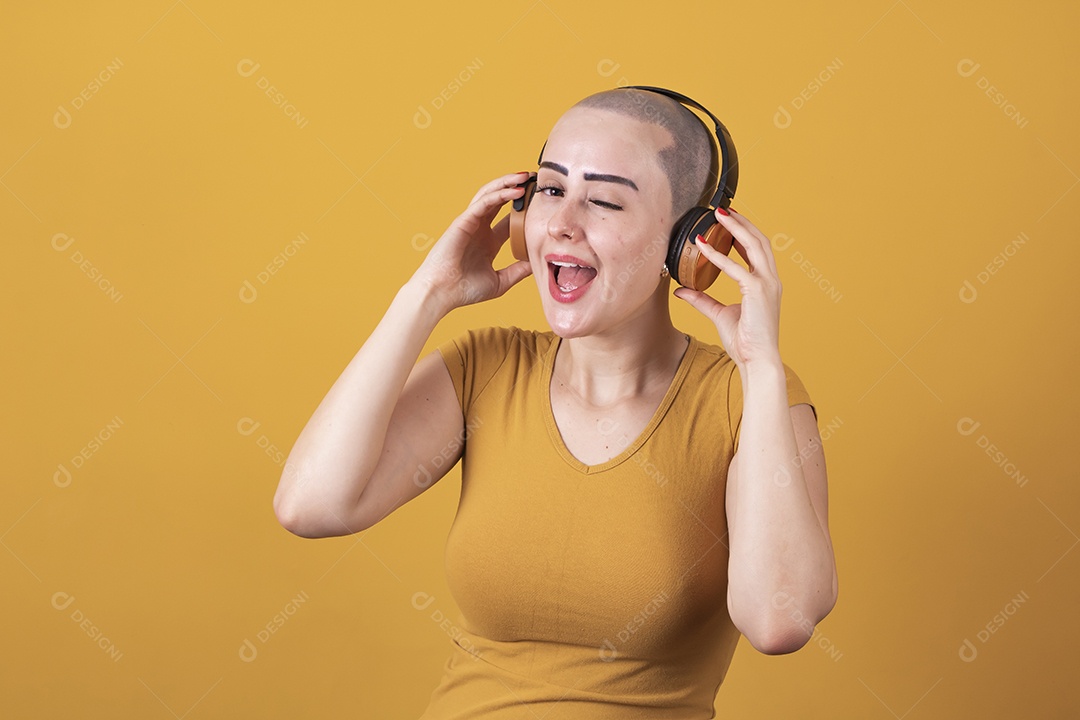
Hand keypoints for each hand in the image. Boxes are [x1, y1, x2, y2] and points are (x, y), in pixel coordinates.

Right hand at [411, 172, 533, 314]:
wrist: (442, 293)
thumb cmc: (465, 290)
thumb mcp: (500, 281)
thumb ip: (518, 271)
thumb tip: (539, 264)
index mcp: (488, 241)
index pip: (510, 219)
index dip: (525, 208)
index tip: (541, 202)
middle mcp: (480, 228)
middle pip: (500, 200)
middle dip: (516, 187)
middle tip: (535, 180)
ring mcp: (471, 223)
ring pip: (490, 195)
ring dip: (508, 183)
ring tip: (526, 176)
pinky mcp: (463, 221)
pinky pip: (483, 202)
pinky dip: (500, 194)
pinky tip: (516, 191)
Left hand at [673, 209, 782, 369]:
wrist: (757, 361)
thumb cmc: (745, 342)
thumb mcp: (719, 315)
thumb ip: (701, 299)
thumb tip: (681, 289)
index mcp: (766, 284)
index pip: (757, 251)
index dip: (744, 232)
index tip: (729, 220)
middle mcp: (770, 280)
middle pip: (759, 241)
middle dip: (742, 222)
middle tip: (723, 209)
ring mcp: (767, 284)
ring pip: (754, 246)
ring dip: (736, 227)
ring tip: (719, 214)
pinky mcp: (757, 292)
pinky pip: (735, 268)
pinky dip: (718, 255)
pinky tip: (703, 245)